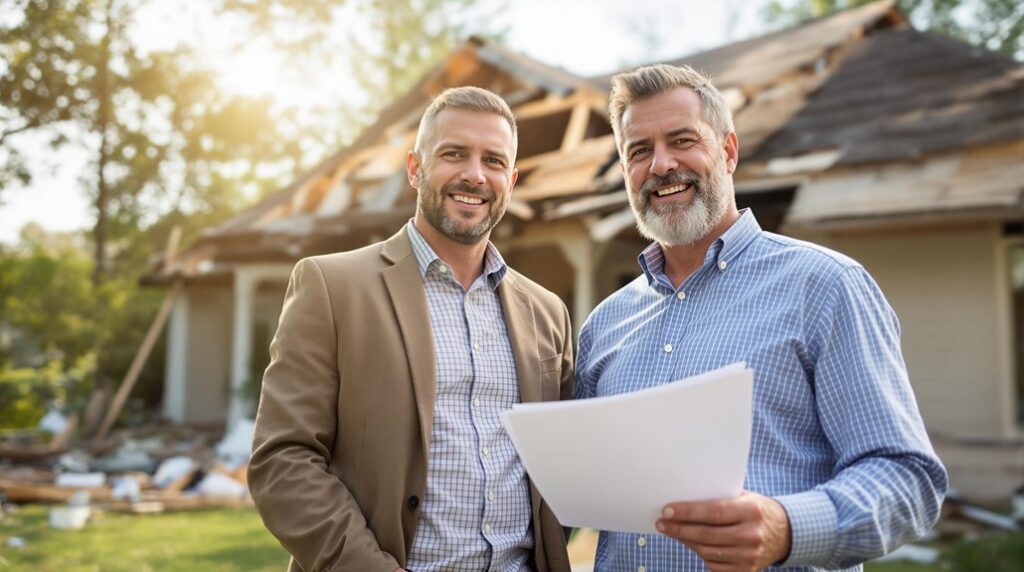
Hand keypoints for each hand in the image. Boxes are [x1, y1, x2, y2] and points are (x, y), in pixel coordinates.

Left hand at [656, 491, 790, 570]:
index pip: (713, 512)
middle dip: (679, 529)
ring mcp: (750, 556)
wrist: (787, 534)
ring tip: (673, 532)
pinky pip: (715, 565)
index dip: (688, 512)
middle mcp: (752, 535)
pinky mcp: (747, 571)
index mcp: (751, 511)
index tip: (667, 510)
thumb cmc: (757, 510)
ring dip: (686, 542)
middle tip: (662, 523)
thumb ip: (720, 499)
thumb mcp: (744, 497)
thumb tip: (684, 499)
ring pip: (707, 552)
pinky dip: (700, 555)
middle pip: (707, 534)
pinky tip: (691, 544)